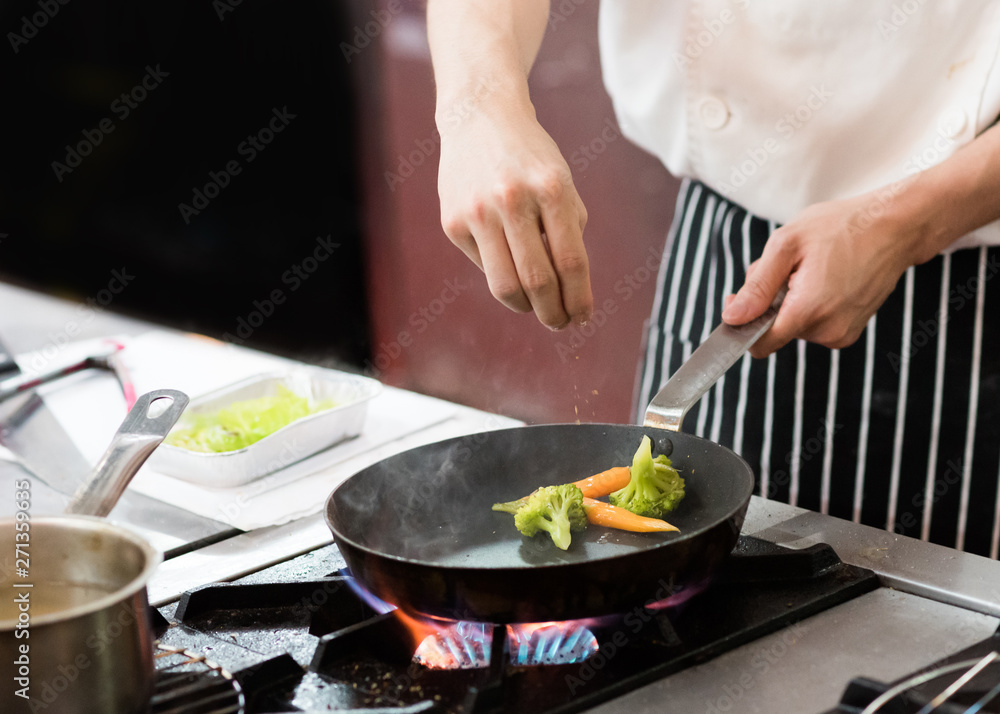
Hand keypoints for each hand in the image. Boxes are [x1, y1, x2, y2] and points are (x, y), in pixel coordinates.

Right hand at [437, 106, 591, 329]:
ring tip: (535, 308)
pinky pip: (483, 265)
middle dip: (553, 313)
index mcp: (550, 188)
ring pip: (504, 285)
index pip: (571, 261)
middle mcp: (512, 199)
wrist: (479, 117)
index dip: (580, 298)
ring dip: (525, 307)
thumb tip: (569, 290)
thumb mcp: (561, 183)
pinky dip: (500, 272)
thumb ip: (568, 230)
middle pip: (538, 281)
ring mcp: (478, 211)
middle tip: (560, 323)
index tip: (583, 318)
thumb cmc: (530, 158)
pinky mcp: (452, 221)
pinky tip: (506, 261)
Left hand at [721, 188, 918, 356]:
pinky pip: (813, 324)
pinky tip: (824, 278)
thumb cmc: (841, 227)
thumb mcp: (787, 245)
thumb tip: (732, 317)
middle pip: (775, 329)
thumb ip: (757, 286)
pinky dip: (808, 304)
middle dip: (771, 301)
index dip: (742, 325)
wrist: (895, 226)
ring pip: (793, 325)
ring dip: (789, 300)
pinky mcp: (850, 330)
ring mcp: (842, 333)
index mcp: (809, 310)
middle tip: (790, 267)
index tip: (739, 300)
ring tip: (812, 268)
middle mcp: (828, 331)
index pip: (760, 344)